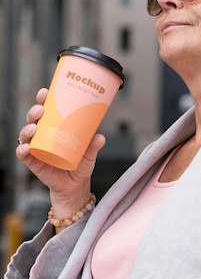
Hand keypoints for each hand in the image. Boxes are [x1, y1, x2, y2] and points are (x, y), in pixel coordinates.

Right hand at [17, 88, 105, 213]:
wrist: (76, 185)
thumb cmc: (81, 164)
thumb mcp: (89, 154)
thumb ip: (93, 146)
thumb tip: (100, 137)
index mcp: (55, 127)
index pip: (46, 110)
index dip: (43, 100)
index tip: (45, 93)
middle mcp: (43, 135)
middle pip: (34, 119)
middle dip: (34, 111)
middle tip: (41, 110)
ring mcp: (36, 147)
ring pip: (26, 134)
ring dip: (27, 129)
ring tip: (34, 128)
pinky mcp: (33, 161)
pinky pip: (23, 153)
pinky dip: (22, 149)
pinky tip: (25, 148)